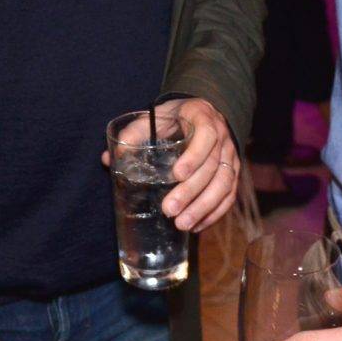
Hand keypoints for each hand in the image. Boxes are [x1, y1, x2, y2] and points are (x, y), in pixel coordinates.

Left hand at [102, 97, 238, 232]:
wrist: (204, 114)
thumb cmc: (175, 117)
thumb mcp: (156, 117)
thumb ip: (134, 134)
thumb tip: (108, 159)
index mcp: (203, 118)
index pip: (206, 136)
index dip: (194, 157)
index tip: (176, 175)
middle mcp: (222, 138)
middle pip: (212, 168)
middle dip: (191, 192)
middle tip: (169, 210)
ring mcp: (231, 157)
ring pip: (223, 185)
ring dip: (203, 208)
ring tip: (182, 225)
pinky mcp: (233, 174)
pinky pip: (228, 196)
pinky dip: (214, 214)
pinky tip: (196, 226)